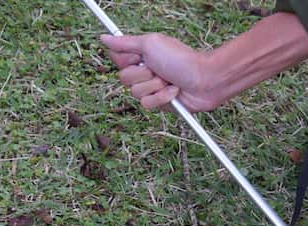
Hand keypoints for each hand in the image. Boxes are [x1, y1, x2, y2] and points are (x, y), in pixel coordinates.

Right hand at [101, 34, 220, 111]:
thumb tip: (103, 37)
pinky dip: (162, 97)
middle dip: (143, 74)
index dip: (127, 59)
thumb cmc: (181, 59)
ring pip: (135, 92)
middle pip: (123, 78)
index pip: (117, 59)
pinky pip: (147, 104)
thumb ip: (125, 43)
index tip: (141, 57)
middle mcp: (144, 71)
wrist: (204, 80)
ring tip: (169, 80)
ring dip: (155, 86)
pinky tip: (174, 92)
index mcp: (141, 55)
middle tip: (159, 69)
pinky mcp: (158, 103)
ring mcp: (151, 88)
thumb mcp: (151, 44)